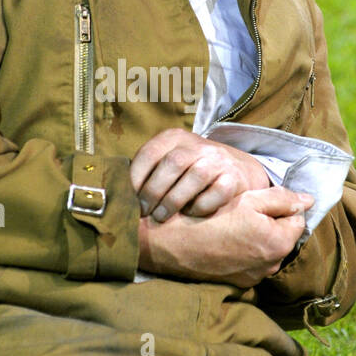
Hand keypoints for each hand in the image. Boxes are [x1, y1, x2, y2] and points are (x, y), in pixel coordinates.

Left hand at [130, 128, 271, 221]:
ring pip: (196, 176)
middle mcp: (198, 145)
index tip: (128, 200)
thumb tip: (118, 196)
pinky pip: (218, 192)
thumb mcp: (169, 163)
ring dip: (174, 200)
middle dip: (154, 191)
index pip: (150, 153)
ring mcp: (218, 160)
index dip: (136, 178)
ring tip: (161, 217)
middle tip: (144, 212)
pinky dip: (201, 206)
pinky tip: (191, 215)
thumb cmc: (190, 172)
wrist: (236, 171)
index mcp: (174, 138)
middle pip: (173, 163)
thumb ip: (148, 173)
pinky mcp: (234, 178)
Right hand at [137, 186, 314, 288]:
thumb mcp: (247, 200)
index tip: (257, 201)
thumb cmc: (208, 218)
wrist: (172, 245)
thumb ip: (281, 198)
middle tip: (241, 212)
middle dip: (269, 222)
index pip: (297, 218)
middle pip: (282, 235)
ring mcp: (255, 277)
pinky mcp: (239, 284)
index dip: (279, 205)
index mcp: (279, 242)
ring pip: (265, 249)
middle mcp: (272, 265)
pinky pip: (250, 262)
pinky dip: (243, 252)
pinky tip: (224, 242)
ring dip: (256, 238)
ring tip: (230, 227)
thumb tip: (309, 199)